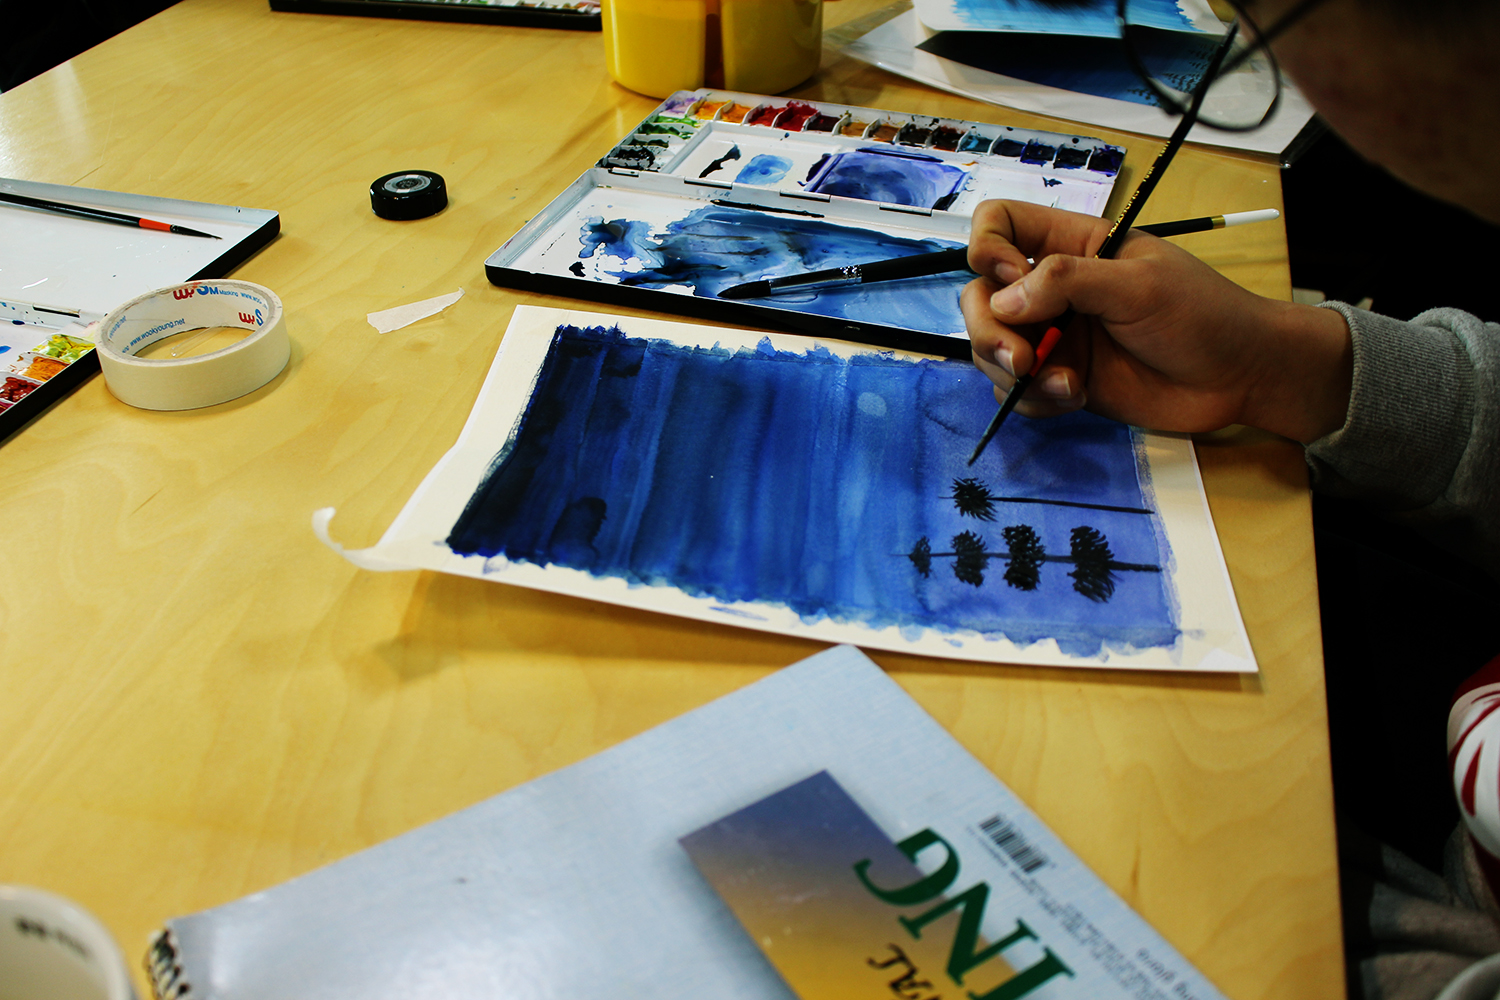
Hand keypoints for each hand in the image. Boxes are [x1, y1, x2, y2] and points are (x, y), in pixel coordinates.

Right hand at [962, 200, 1352, 442]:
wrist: (1239, 377)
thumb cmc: (1201, 314)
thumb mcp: (1139, 284)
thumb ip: (1069, 282)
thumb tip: (1004, 299)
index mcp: (1071, 245)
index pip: (999, 225)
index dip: (988, 249)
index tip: (1014, 280)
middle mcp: (1052, 289)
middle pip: (979, 295)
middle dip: (988, 329)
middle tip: (1022, 359)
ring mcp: (1055, 337)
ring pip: (991, 348)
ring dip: (1012, 371)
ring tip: (1063, 385)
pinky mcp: (1061, 381)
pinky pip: (1016, 391)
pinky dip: (1033, 399)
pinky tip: (1074, 398)